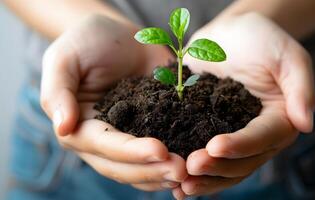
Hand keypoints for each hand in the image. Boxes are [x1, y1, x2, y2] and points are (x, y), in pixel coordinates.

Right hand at [40, 15, 186, 190]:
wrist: (119, 35)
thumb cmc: (87, 42)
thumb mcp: (64, 59)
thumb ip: (58, 92)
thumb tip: (62, 128)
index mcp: (80, 127)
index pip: (104, 146)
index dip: (131, 152)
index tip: (160, 150)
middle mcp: (103, 140)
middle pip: (123, 166)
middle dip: (152, 170)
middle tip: (182, 170)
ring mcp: (129, 137)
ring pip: (142, 168)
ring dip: (164, 174)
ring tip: (190, 172)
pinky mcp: (151, 130)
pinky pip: (160, 154)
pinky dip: (173, 163)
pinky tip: (194, 166)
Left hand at [172, 12, 314, 197]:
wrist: (232, 33)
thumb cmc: (262, 39)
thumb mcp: (287, 55)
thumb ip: (300, 87)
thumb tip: (306, 125)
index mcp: (280, 120)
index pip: (261, 139)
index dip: (239, 146)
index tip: (215, 146)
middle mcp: (257, 135)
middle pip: (242, 162)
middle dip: (216, 167)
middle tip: (190, 168)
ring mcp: (233, 135)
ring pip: (223, 167)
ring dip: (204, 179)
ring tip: (180, 185)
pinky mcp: (209, 130)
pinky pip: (204, 155)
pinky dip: (191, 170)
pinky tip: (173, 182)